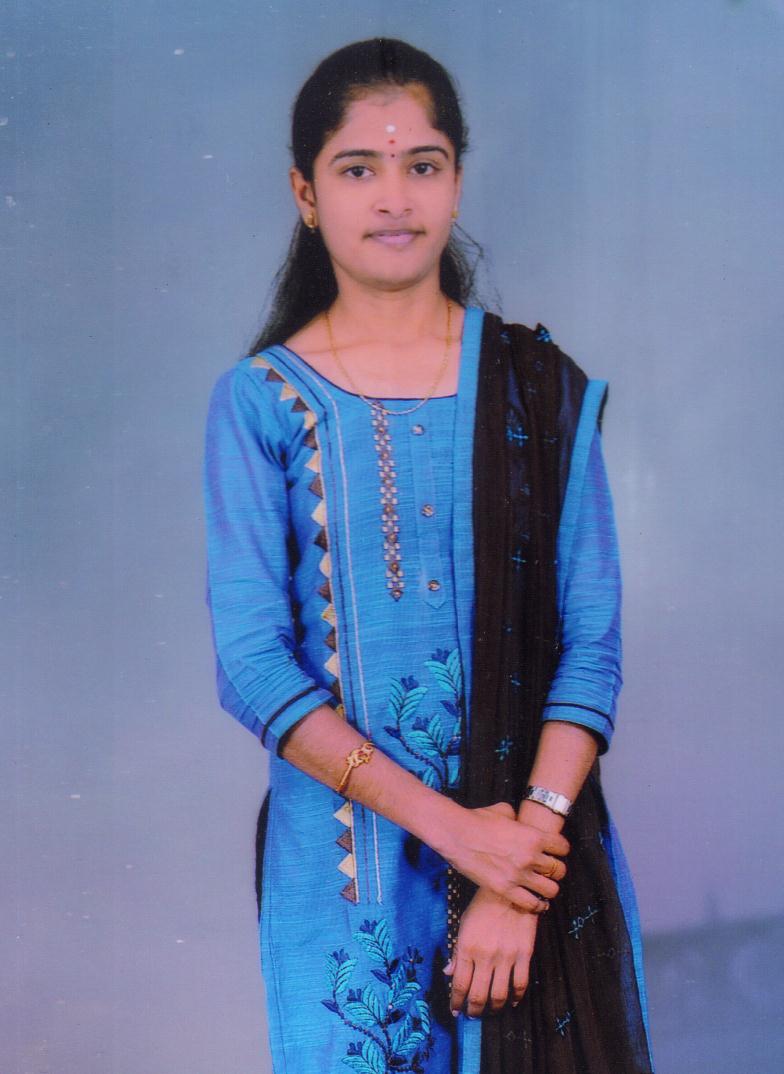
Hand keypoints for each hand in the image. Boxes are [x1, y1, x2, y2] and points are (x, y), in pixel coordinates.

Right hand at [441, 801, 568, 912]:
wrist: (456, 834)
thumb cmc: (478, 819)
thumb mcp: (503, 811)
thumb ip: (518, 818)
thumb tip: (520, 820)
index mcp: (533, 836)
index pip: (562, 847)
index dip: (561, 850)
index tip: (556, 853)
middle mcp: (530, 856)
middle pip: (559, 870)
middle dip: (556, 871)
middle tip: (549, 872)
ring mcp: (518, 875)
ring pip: (550, 890)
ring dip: (549, 889)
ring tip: (543, 888)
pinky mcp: (505, 889)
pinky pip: (531, 904)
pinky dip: (537, 906)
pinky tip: (536, 903)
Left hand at [444, 886, 539, 1016]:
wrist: (510, 891)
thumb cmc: (482, 907)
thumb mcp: (464, 925)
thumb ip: (457, 952)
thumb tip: (448, 973)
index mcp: (467, 948)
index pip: (460, 985)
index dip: (456, 1002)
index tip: (455, 1011)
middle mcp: (485, 956)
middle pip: (479, 995)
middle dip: (474, 1010)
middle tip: (472, 1015)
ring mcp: (506, 957)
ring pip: (499, 995)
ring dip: (493, 1008)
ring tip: (490, 1012)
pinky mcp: (524, 954)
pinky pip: (520, 984)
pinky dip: (516, 997)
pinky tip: (512, 1001)